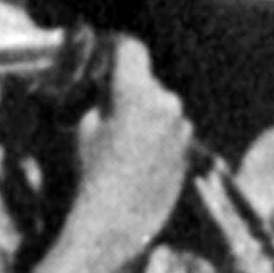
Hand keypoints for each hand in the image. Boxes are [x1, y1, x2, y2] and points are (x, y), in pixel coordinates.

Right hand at [71, 34, 191, 258]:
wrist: (118, 223)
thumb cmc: (95, 174)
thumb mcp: (84, 129)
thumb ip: (100, 101)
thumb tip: (106, 90)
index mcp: (138, 93)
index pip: (133, 49)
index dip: (119, 50)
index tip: (110, 57)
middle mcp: (167, 104)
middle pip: (149, 81)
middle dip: (132, 89)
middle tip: (111, 108)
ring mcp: (182, 128)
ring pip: (163, 106)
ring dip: (148, 113)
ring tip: (126, 139)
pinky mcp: (189, 150)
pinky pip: (172, 130)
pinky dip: (159, 135)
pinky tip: (141, 156)